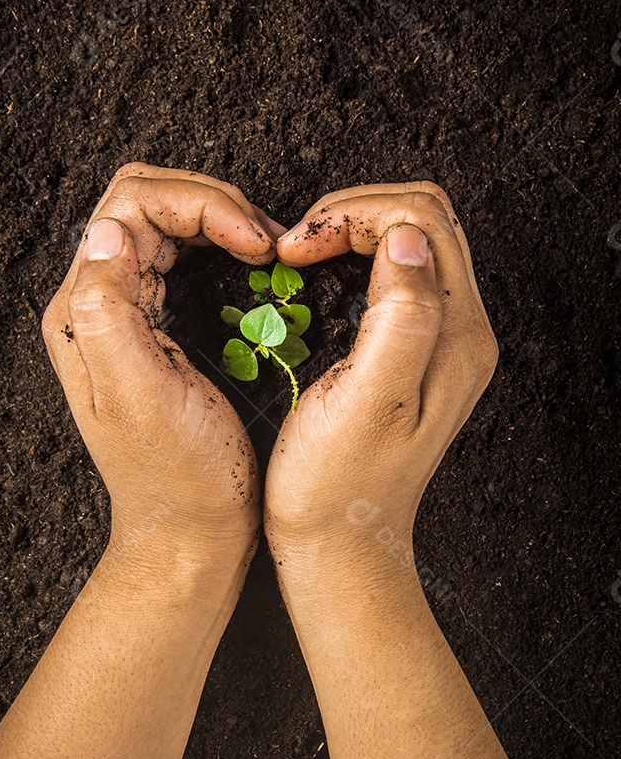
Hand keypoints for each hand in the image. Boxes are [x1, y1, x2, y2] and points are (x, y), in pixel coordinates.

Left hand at [43, 163, 283, 591]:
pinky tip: (254, 266)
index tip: (254, 241)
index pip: (131, 205)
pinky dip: (221, 246)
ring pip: (167, 224)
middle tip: (265, 239)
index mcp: (85, 311)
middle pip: (147, 203)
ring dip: (220, 220)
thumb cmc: (178, 475)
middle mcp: (99, 303)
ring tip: (266, 249)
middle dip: (210, 204)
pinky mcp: (159, 328)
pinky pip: (183, 259)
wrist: (191, 531)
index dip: (199, 205)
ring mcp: (129, 314)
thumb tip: (106, 229)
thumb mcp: (139, 395)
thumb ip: (107, 309)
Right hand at [264, 181, 497, 590]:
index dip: (352, 215)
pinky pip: (395, 276)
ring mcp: (442, 342)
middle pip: (422, 219)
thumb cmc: (336, 486)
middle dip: (353, 213)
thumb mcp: (366, 401)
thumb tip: (406, 237)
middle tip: (296, 247)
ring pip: (410, 241)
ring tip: (300, 257)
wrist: (339, 545)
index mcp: (456, 337)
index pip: (420, 220)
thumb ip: (400, 315)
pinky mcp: (416, 354)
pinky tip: (317, 282)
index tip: (296, 249)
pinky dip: (353, 260)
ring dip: (352, 232)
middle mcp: (462, 332)